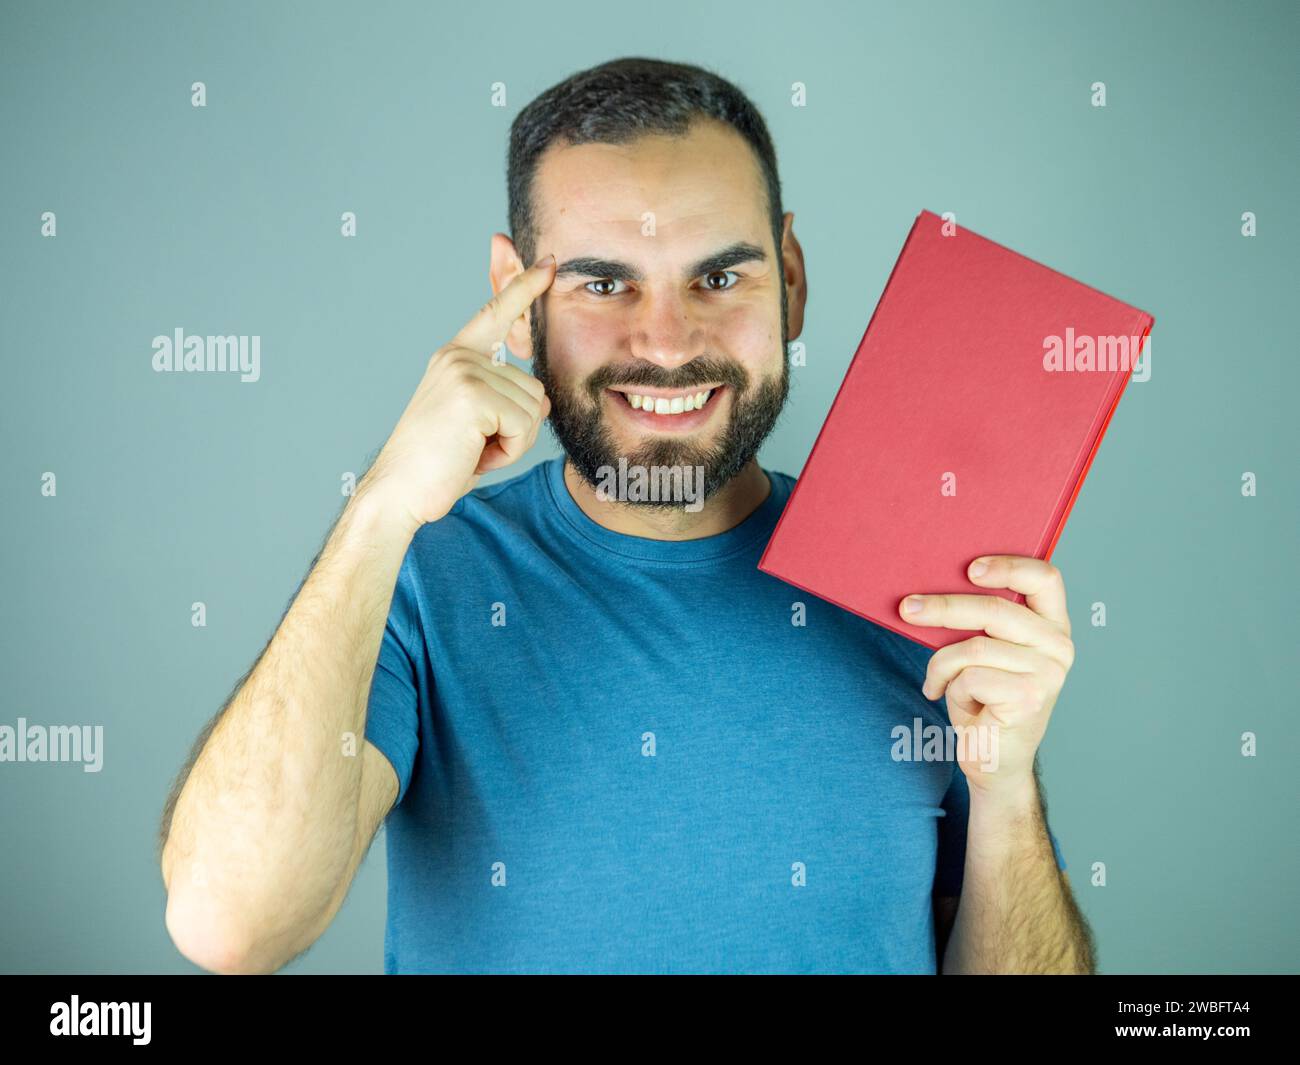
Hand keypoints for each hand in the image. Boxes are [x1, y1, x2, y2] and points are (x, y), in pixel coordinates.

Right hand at [361, 254, 556, 528]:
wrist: (399, 492)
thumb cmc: (438, 463)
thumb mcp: (475, 421)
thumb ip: (504, 398)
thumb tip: (543, 396)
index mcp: (456, 357)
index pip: (495, 314)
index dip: (523, 287)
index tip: (547, 262)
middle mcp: (458, 357)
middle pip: (533, 387)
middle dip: (516, 428)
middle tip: (475, 444)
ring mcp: (464, 372)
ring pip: (532, 407)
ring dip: (513, 441)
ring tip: (471, 449)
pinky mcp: (472, 395)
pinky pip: (524, 424)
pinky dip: (509, 450)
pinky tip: (475, 455)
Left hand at [898, 556, 1074, 797]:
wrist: (993, 760)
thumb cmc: (984, 700)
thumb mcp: (983, 652)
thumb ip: (978, 622)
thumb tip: (932, 588)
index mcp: (1052, 626)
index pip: (1044, 578)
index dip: (1008, 566)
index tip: (970, 568)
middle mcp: (1059, 646)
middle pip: (995, 609)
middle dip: (943, 607)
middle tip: (906, 609)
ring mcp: (1048, 673)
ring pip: (974, 646)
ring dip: (942, 664)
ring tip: (936, 680)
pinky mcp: (1029, 697)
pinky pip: (969, 675)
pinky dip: (946, 685)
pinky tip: (947, 698)